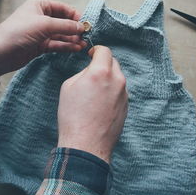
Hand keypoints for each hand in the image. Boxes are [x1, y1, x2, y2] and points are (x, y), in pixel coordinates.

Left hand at [0, 0, 85, 76]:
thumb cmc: (17, 32)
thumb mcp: (44, 25)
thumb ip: (65, 25)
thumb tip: (82, 27)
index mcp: (39, 6)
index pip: (63, 8)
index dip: (75, 15)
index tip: (86, 23)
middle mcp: (41, 18)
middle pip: (63, 22)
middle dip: (75, 29)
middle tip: (87, 36)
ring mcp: (41, 33)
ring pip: (61, 34)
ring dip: (72, 39)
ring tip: (84, 44)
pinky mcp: (40, 46)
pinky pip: (57, 44)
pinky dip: (66, 46)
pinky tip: (76, 48)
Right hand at [57, 46, 127, 162]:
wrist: (86, 144)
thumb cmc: (73, 116)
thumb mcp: (68, 87)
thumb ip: (83, 73)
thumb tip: (91, 72)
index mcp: (101, 72)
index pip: (104, 51)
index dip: (96, 50)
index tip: (91, 54)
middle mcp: (117, 80)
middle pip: (113, 63)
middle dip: (103, 64)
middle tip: (91, 72)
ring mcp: (124, 94)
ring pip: (117, 78)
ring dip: (107, 79)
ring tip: (93, 93)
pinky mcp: (127, 106)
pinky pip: (119, 92)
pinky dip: (111, 92)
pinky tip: (100, 104)